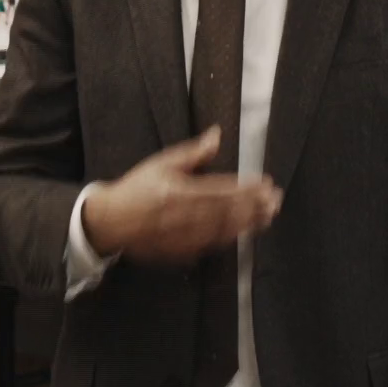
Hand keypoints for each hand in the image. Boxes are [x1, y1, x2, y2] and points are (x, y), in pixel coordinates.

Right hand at [82, 127, 281, 266]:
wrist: (111, 222)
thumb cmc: (137, 188)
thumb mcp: (162, 163)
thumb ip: (193, 153)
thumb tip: (217, 134)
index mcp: (180, 192)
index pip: (222, 190)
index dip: (247, 188)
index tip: (266, 184)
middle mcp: (185, 217)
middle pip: (228, 212)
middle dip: (255, 207)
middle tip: (276, 201)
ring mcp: (184, 237)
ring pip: (224, 231)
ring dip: (249, 223)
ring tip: (268, 215)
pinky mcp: (181, 251)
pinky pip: (212, 245)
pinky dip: (231, 237)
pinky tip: (244, 230)